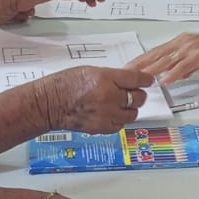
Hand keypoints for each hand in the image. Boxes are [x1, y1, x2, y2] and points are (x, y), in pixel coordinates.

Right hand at [36, 66, 151, 132]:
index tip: (149, 80)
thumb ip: (112, 76)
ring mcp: (106, 114)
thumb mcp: (91, 71)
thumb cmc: (65, 85)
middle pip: (139, 98)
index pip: (136, 79)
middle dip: (138, 94)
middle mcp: (108, 97)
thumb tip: (129, 79)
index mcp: (105, 78)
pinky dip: (119, 120)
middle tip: (133, 92)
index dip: (145, 79)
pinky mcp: (102, 128)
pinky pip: (121, 125)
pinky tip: (111, 114)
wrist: (49, 103)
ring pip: (132, 114)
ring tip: (120, 104)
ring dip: (129, 108)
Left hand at [129, 32, 198, 83]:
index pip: (157, 51)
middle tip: (126, 72)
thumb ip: (186, 64)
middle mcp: (184, 42)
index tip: (129, 66)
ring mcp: (192, 49)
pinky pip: (184, 66)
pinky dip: (174, 73)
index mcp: (182, 41)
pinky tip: (165, 80)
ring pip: (167, 60)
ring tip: (139, 77)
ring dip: (152, 69)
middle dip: (140, 64)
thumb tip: (176, 74)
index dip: (142, 59)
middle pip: (157, 54)